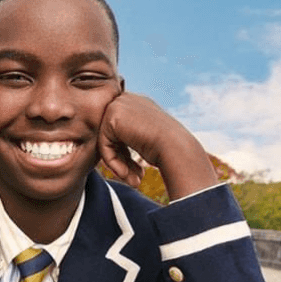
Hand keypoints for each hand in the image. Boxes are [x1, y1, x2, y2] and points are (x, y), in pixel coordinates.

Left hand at [97, 92, 218, 199]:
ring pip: (106, 142)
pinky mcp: (112, 116)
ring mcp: (119, 105)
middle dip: (121, 161)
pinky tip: (125, 173)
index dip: (126, 156)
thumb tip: (115, 154)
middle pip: (111, 137)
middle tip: (134, 181)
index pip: (120, 133)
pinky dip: (112, 162)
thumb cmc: (169, 150)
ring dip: (118, 165)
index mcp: (138, 105)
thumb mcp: (147, 142)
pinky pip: (104, 144)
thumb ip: (130, 142)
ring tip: (133, 181)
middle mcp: (128, 101)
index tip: (138, 173)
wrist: (176, 147)